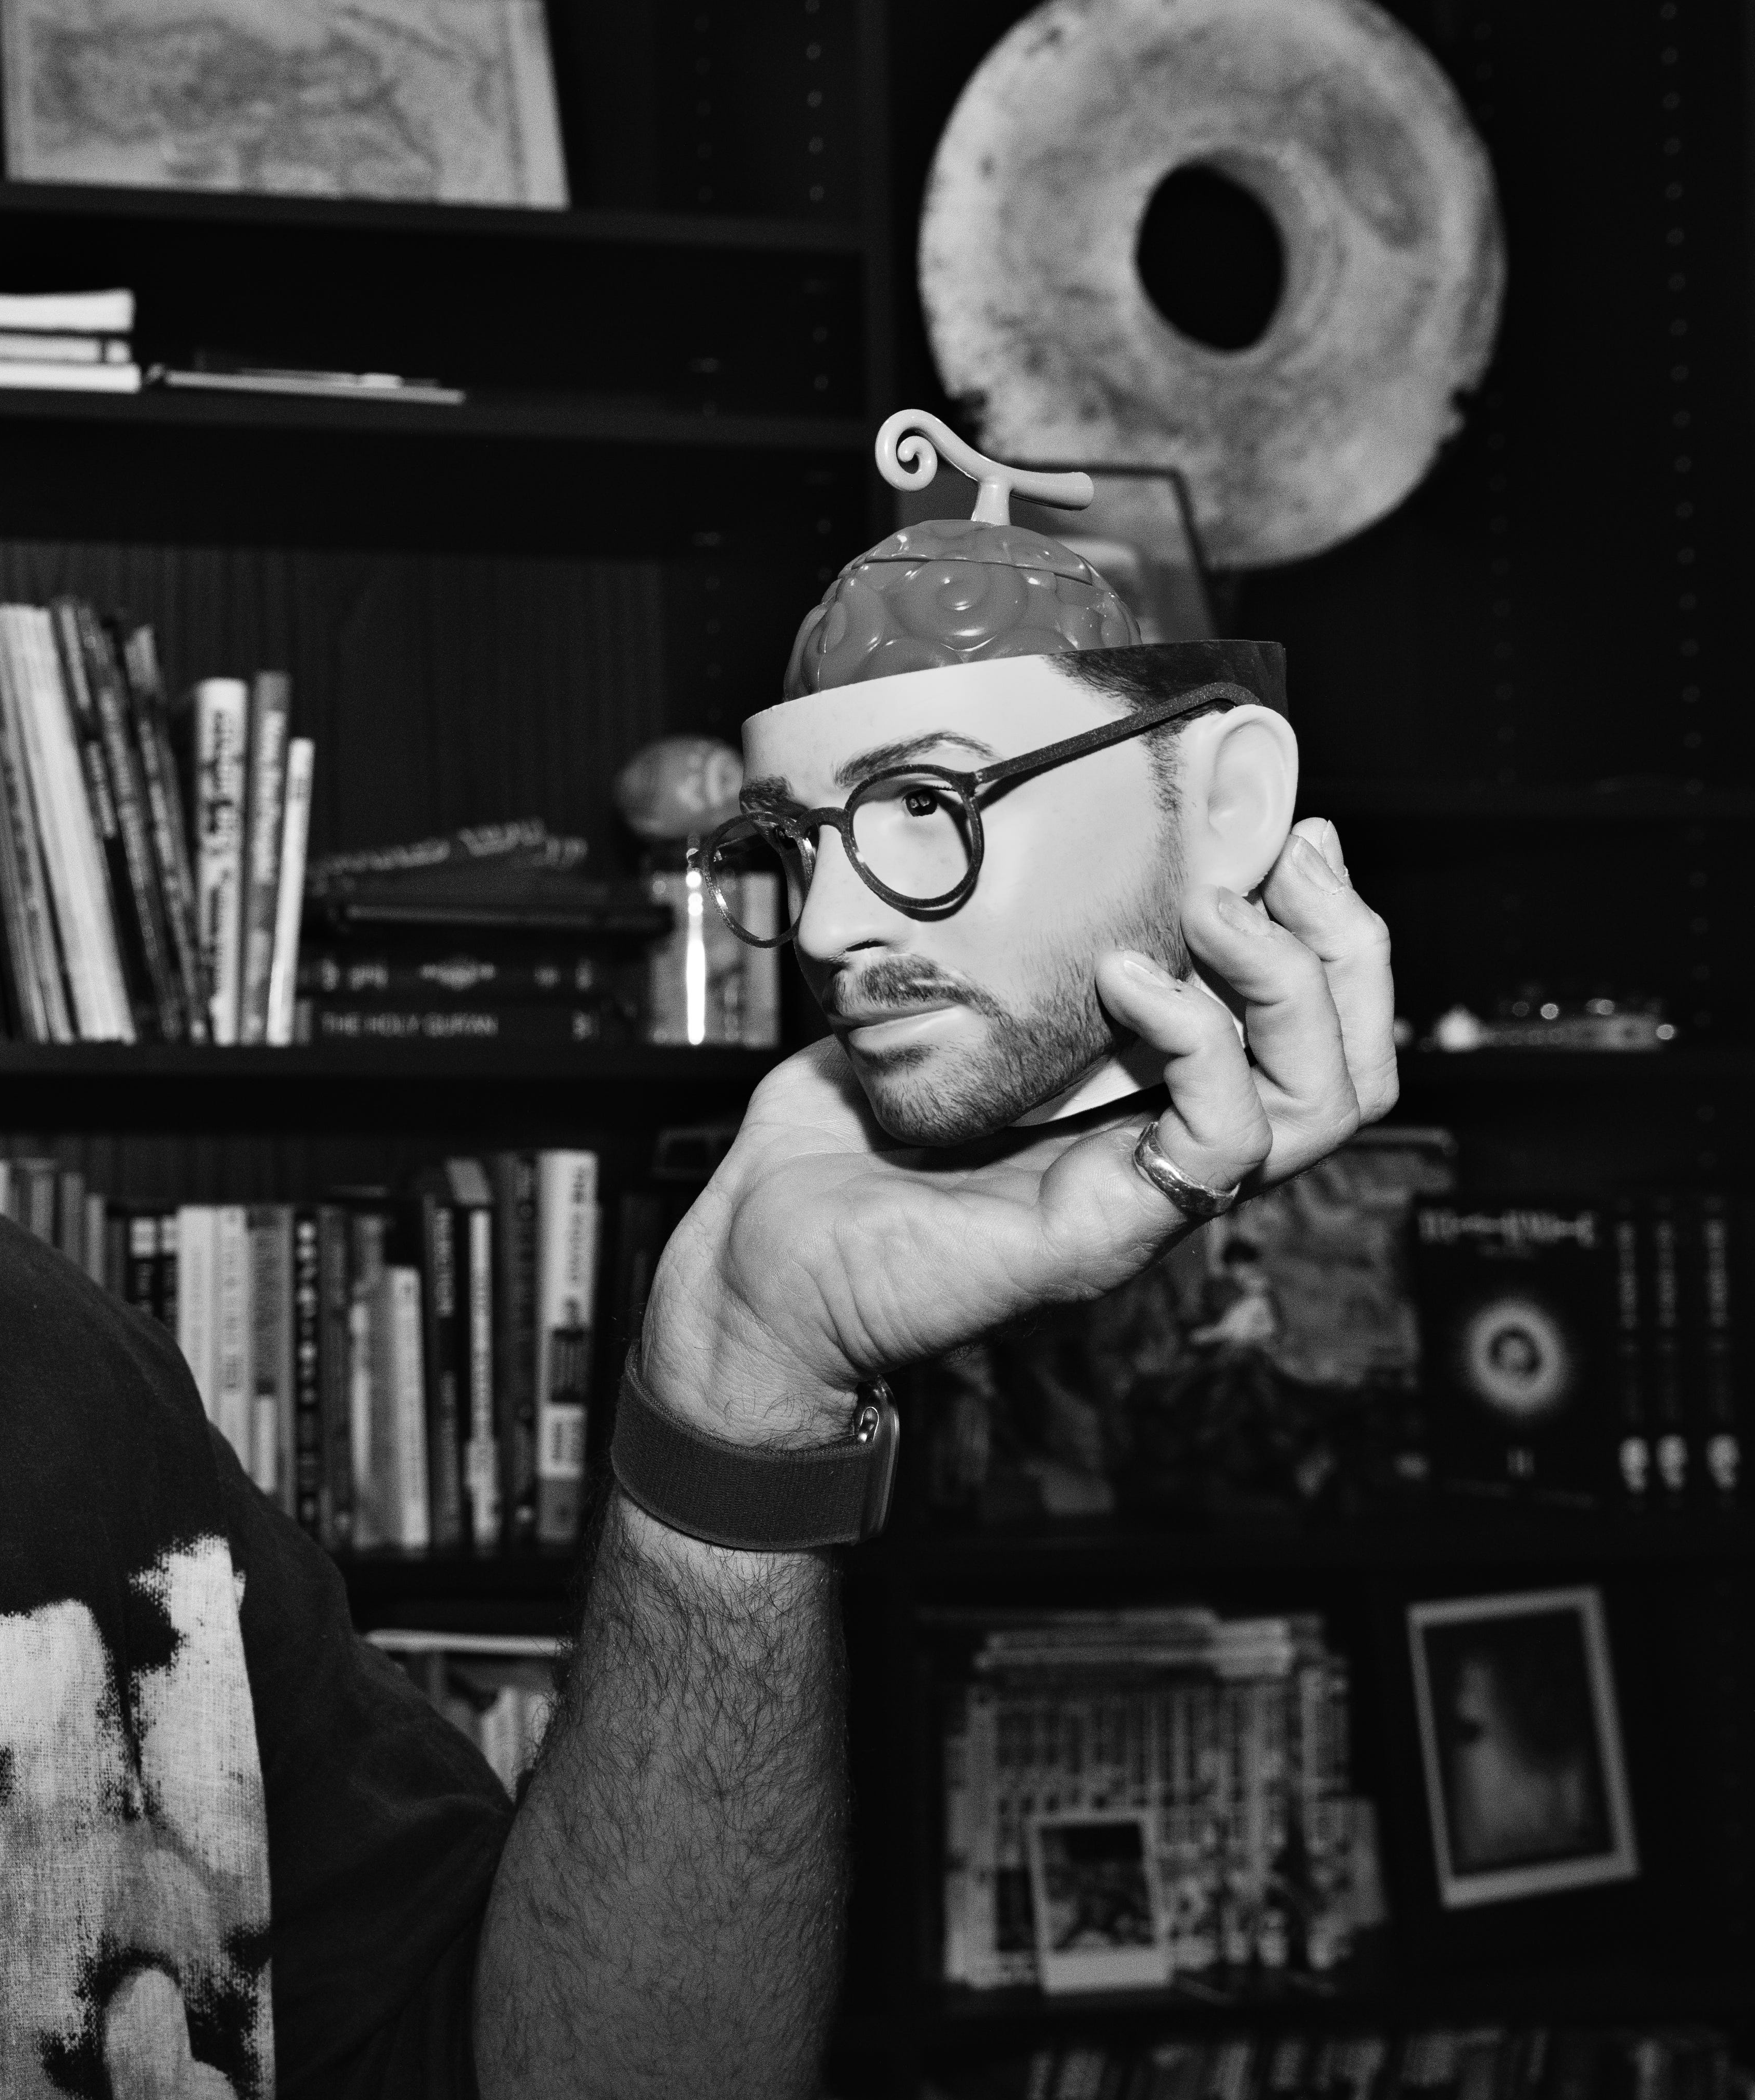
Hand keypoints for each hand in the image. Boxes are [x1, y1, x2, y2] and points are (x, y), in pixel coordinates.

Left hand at [641, 819, 1395, 1445]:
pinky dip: (1197, 1039)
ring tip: (1217, 904)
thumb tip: (1017, 861)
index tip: (1278, 831)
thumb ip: (988, 957)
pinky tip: (1127, 976)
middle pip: (1346, 1066)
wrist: (753, 1268)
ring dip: (1292, 982)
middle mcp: (1160, 1150)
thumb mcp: (921, 1022)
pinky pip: (1220, 1138)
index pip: (1289, 1027)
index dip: (1314, 926)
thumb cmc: (823, 1157)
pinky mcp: (1104, 1232)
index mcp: (1130, 1101)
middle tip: (1290, 852)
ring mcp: (1144, 1199)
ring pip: (1320, 1103)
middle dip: (1343, 943)